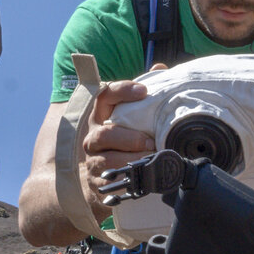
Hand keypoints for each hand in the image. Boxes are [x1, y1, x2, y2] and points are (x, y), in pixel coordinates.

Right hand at [78, 79, 156, 217]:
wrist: (97, 182)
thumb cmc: (121, 144)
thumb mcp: (130, 119)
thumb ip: (142, 97)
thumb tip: (160, 68)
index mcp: (100, 118)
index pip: (105, 96)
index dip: (123, 91)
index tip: (144, 90)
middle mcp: (92, 138)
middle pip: (104, 134)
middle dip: (129, 138)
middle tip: (150, 143)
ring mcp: (93, 162)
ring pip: (107, 161)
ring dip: (130, 161)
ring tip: (149, 162)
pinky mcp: (97, 185)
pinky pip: (110, 184)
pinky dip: (128, 182)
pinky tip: (142, 180)